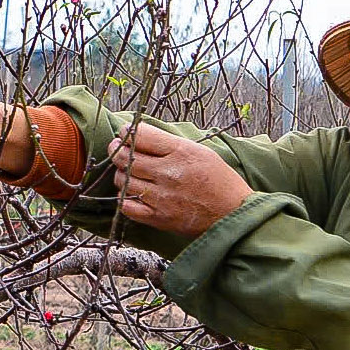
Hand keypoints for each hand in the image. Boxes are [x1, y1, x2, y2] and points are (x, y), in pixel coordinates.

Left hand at [108, 120, 254, 238]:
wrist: (233, 214)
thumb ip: (170, 143)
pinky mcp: (158, 218)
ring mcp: (162, 197)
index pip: (141, 136)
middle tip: (117, 148)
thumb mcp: (200, 152)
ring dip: (120, 174)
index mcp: (181, 152)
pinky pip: (127, 206)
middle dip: (117, 150)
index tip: (126, 132)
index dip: (128, 132)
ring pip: (123, 180)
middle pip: (126, 158)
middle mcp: (168, 173)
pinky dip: (124, 197)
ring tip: (126, 171)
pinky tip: (130, 192)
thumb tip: (141, 133)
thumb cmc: (219, 181)